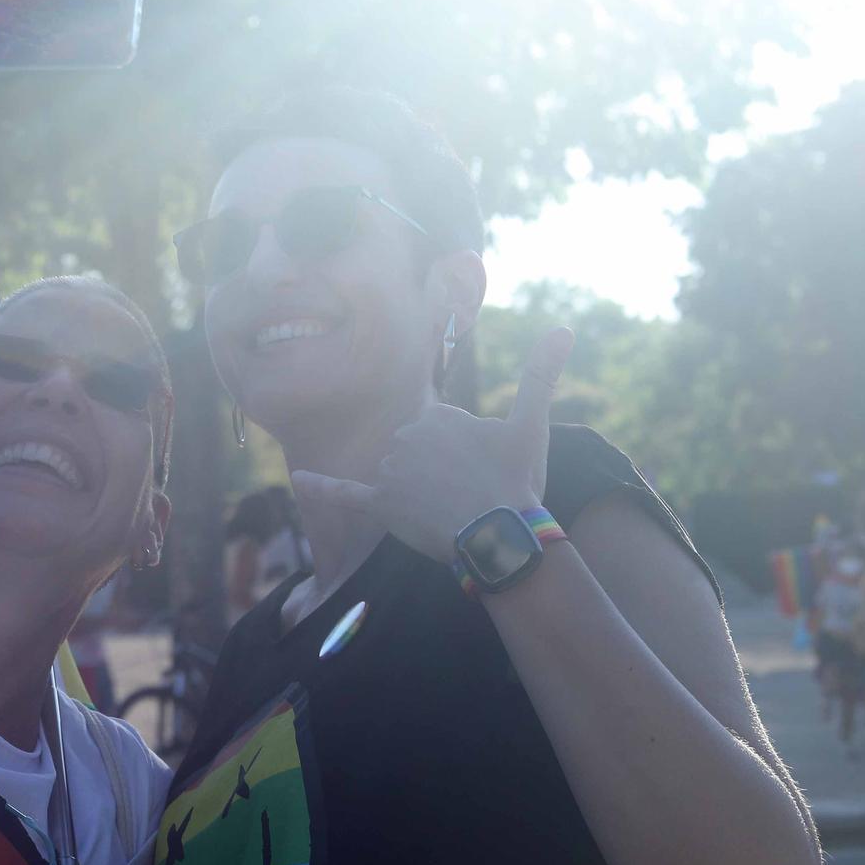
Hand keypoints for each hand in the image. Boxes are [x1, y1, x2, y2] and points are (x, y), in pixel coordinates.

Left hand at [291, 328, 573, 562]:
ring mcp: (391, 472)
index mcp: (436, 416)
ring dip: (419, 493)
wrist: (502, 537)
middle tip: (470, 492)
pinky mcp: (381, 505)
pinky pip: (344, 493)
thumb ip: (541, 375)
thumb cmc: (518, 481)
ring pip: (398, 477)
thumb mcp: (531, 425)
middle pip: (415, 452)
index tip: (482, 468)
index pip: (438, 429)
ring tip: (451, 509)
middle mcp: (406, 437)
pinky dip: (321, 486)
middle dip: (438, 472)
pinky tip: (299, 478)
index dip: (461, 453)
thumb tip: (565, 328)